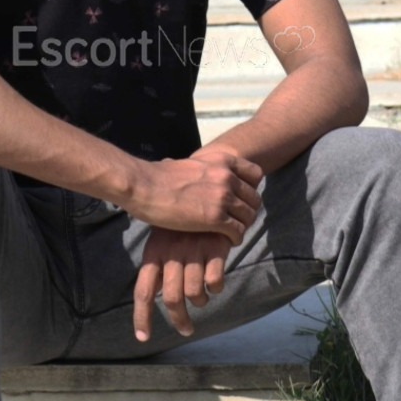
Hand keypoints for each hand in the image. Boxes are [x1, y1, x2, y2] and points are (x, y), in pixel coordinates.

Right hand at [124, 146, 261, 245]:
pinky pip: (238, 232)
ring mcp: (222, 197)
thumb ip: (207, 168)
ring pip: (249, 217)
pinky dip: (235, 238)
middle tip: (236, 219)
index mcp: (222, 160)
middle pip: (255, 198)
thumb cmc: (159, 176)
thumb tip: (204, 170)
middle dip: (247, 211)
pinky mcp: (215, 218)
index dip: (251, 188)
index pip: (256, 174)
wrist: (144, 186)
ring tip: (231, 231)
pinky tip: (226, 240)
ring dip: (242, 226)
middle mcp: (227, 177)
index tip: (241, 198)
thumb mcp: (192, 163)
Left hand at [133, 228, 230, 341]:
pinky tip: (215, 282)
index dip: (142, 317)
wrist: (205, 191)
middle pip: (173, 299)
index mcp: (154, 253)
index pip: (143, 291)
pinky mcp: (215, 247)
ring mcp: (193, 250)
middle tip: (185, 330)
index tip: (143, 338)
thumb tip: (152, 293)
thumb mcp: (161, 239)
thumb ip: (157, 265)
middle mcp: (171, 253)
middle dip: (179, 320)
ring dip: (200, 301)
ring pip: (195, 293)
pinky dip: (215, 288)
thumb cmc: (179, 222)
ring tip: (203, 297)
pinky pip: (214, 281)